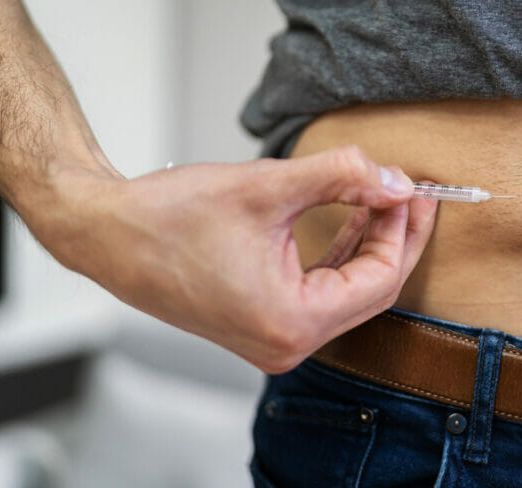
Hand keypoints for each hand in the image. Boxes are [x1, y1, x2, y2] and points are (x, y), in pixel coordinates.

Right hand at [37, 146, 437, 372]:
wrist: (107, 233)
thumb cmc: (170, 215)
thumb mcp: (268, 185)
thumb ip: (342, 178)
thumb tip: (396, 180)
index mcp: (291, 321)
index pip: (380, 280)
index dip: (403, 230)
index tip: (414, 188)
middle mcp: (286, 344)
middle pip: (371, 291)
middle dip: (395, 237)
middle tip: (414, 192)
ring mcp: (275, 339)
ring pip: (350, 292)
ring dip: (370, 244)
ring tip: (388, 196)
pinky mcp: (264, 324)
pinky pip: (323, 293)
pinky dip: (341, 256)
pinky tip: (355, 218)